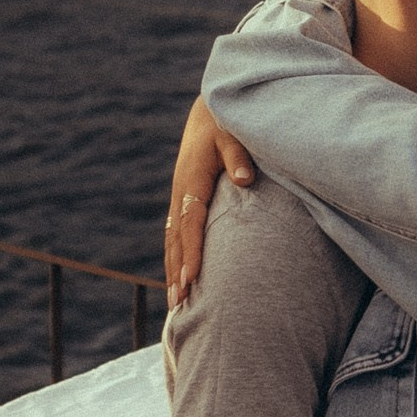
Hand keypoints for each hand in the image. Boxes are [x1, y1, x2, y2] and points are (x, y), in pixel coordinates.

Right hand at [165, 97, 253, 304]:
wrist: (210, 111)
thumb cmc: (226, 122)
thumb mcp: (233, 133)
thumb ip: (239, 155)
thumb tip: (244, 179)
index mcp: (192, 178)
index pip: (190, 221)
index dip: (191, 250)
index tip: (193, 278)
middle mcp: (181, 192)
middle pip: (175, 238)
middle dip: (176, 271)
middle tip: (179, 304)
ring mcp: (180, 197)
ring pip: (172, 240)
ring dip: (172, 270)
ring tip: (175, 303)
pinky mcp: (184, 200)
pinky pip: (176, 234)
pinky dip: (176, 257)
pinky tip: (179, 277)